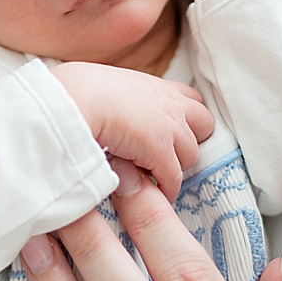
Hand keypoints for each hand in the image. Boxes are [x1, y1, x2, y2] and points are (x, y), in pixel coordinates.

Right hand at [51, 61, 213, 199]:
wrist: (76, 98)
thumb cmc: (79, 89)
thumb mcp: (107, 85)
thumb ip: (121, 99)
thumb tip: (109, 110)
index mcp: (159, 87)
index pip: (190, 98)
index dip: (186, 116)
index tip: (172, 129)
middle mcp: (172, 105)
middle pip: (205, 123)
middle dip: (192, 139)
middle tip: (172, 154)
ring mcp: (171, 129)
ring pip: (191, 155)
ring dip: (176, 166)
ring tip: (158, 176)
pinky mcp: (162, 153)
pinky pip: (174, 179)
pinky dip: (167, 189)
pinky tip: (157, 194)